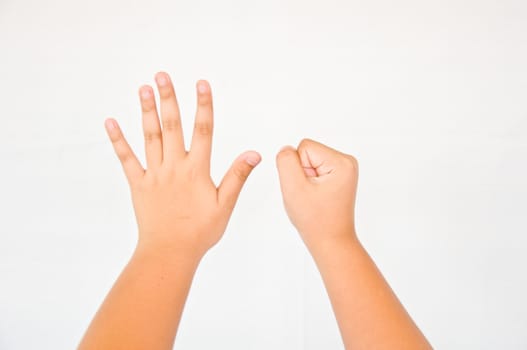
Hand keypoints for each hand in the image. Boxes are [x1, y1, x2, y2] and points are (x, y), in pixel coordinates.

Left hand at [104, 71, 260, 258]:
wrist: (170, 253)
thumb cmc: (200, 232)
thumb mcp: (225, 205)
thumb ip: (237, 177)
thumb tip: (253, 154)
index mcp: (196, 170)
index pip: (203, 131)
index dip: (203, 105)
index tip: (201, 84)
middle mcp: (174, 167)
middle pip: (172, 126)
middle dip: (168, 99)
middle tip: (162, 76)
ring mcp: (154, 174)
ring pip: (150, 137)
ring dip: (147, 112)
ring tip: (143, 89)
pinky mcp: (138, 185)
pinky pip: (126, 160)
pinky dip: (118, 141)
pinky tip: (111, 122)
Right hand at [276, 139, 357, 250]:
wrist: (330, 241)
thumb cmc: (315, 220)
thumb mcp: (294, 188)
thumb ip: (286, 161)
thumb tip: (286, 148)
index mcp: (341, 162)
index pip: (303, 147)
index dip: (297, 168)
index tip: (307, 189)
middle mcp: (346, 161)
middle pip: (307, 152)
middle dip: (301, 173)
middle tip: (310, 195)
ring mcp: (344, 169)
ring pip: (308, 161)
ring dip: (305, 179)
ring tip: (313, 197)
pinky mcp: (338, 176)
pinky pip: (314, 169)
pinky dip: (310, 183)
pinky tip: (317, 197)